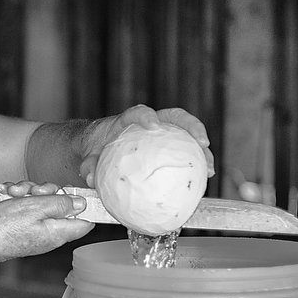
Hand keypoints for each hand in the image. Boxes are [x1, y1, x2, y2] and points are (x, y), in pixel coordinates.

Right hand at [0, 189, 94, 266]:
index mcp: (58, 232)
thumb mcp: (34, 207)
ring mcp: (36, 231)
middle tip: (33, 190)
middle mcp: (50, 234)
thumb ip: (60, 204)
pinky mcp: (23, 228)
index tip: (73, 190)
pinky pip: (27, 210)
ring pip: (41, 205)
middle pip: (61, 207)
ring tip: (11, 193)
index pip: (86, 222)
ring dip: (27, 193)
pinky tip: (5, 195)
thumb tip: (82, 204)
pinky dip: (17, 200)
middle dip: (46, 192)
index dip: (84, 204)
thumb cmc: (1, 228)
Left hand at [77, 105, 214, 186]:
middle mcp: (149, 124)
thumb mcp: (88, 156)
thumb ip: (89, 164)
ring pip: (186, 136)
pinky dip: (193, 167)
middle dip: (192, 126)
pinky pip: (183, 156)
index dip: (147, 116)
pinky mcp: (166, 148)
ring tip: (209, 170)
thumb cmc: (93, 149)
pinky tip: (200, 184)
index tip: (154, 125)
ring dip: (201, 150)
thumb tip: (91, 177)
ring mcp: (161, 135)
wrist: (97, 149)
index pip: (138, 112)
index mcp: (127, 122)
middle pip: (175, 117)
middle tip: (203, 143)